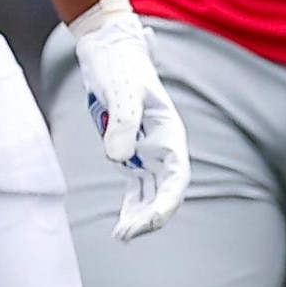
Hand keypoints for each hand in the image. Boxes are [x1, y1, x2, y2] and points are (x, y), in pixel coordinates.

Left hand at [69, 0, 192, 240]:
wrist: (108, 49)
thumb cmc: (118, 66)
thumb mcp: (119, 90)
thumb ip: (123, 123)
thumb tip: (118, 158)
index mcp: (169, 131)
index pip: (176, 174)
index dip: (167, 201)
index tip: (151, 221)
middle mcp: (162, 144)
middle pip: (165, 189)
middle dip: (151, 215)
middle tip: (126, 235)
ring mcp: (147, 149)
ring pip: (150, 191)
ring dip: (139, 215)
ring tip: (120, 237)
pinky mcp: (130, 150)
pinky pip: (136, 185)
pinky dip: (130, 205)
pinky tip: (121, 224)